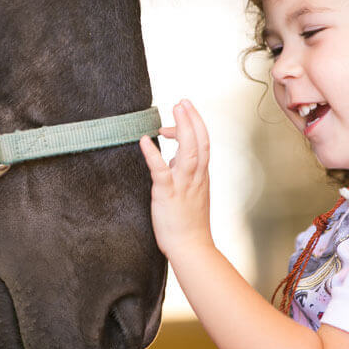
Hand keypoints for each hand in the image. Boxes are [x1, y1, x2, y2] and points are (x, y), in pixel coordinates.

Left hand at [139, 99, 212, 257]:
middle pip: (200, 141)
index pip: (204, 142)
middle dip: (192, 119)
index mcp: (201, 175)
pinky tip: (144, 140)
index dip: (196, 124)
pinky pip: (161, 171)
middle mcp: (195, 177)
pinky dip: (153, 154)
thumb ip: (184, 173)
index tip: (184, 114)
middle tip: (183, 101)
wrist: (191, 247)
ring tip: (175, 109)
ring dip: (182, 128)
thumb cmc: (189, 223)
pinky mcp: (167, 195)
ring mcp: (183, 185)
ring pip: (188, 151)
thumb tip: (173, 158)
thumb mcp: (192, 192)